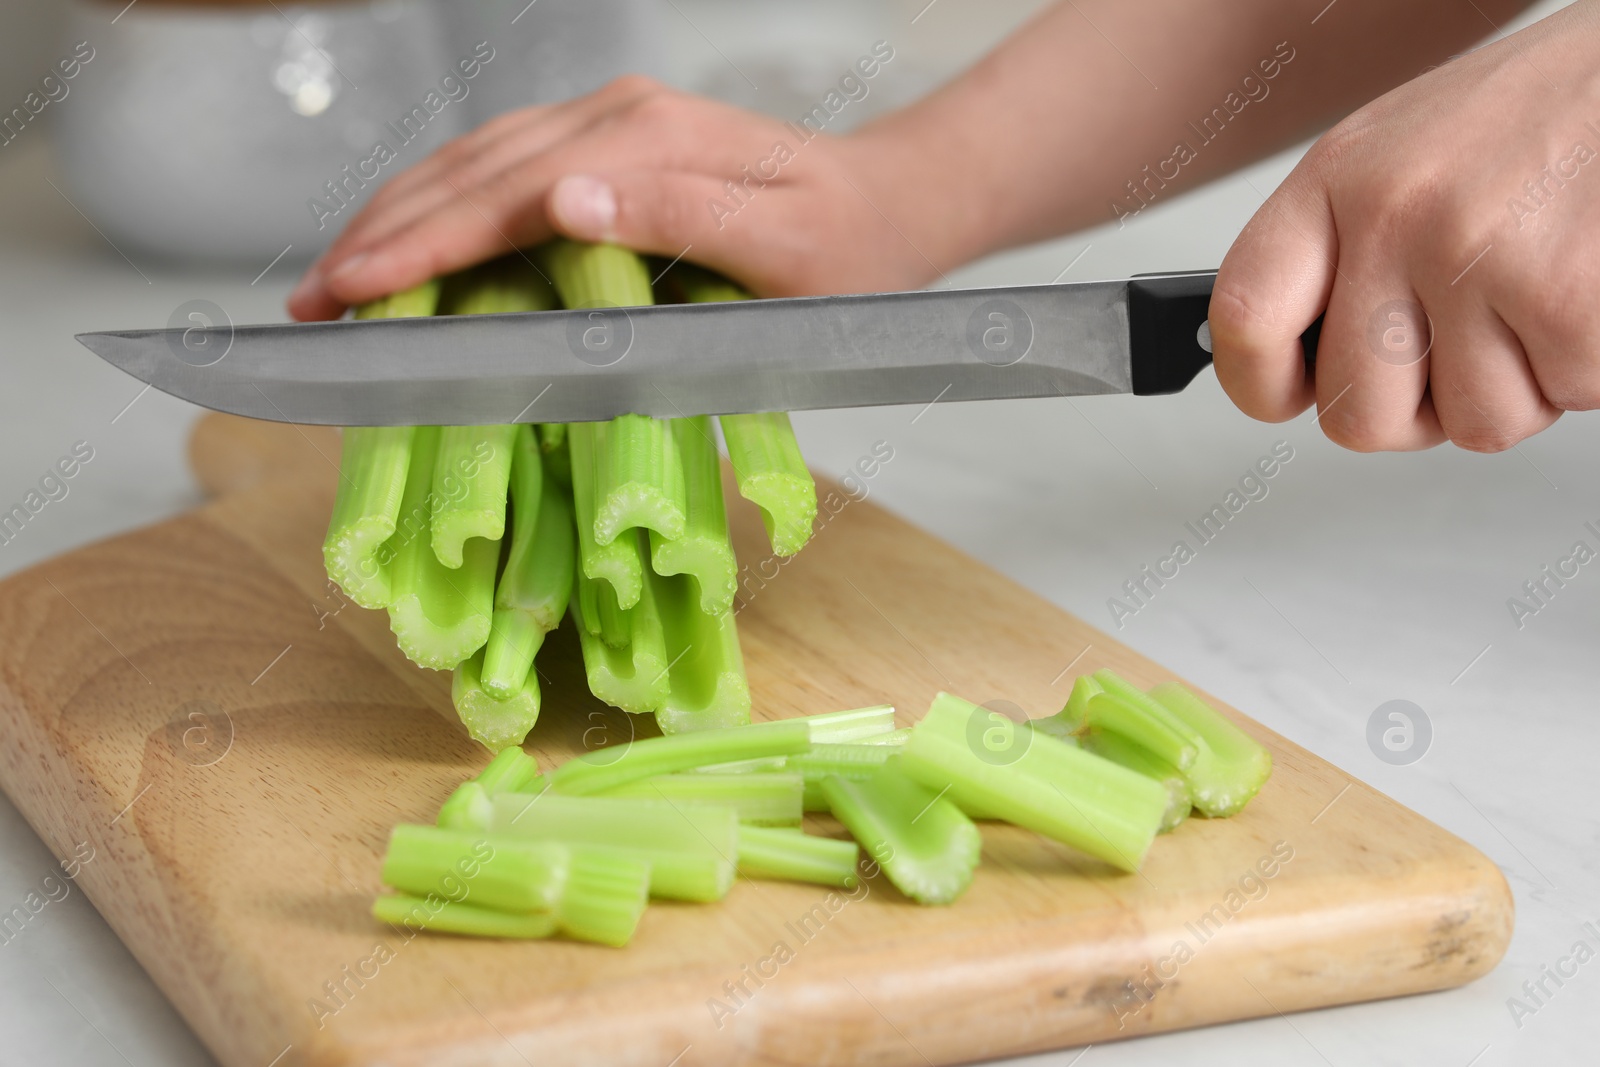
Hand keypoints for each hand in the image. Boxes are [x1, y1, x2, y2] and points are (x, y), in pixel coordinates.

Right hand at [287, 76, 942, 320]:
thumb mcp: (786, 251)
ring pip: (476, 163)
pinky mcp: (612, 143)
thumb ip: (678, 217)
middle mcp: (618, 120)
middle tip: (309, 299)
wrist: (894, 204)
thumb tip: (564, 200)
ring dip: (398, 217)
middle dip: (382, 234)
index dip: (421, 245)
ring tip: (334, 274)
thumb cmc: (850, 256)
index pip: (507, 197)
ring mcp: (611, 125)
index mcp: (650, 144)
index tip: (350, 289)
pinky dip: (444, 206)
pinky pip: (505, 170)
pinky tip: (407, 240)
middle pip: (471, 171)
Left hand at [1211, 2, 1599, 452]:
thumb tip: (1295, 356)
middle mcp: (1396, 216)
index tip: (1282, 395)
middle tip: (1457, 357)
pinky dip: (1584, 367)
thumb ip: (1342, 251)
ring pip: (1474, 423)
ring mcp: (1477, 258)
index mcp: (1338, 179)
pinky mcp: (1564, 298)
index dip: (1257, 383)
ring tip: (1535, 299)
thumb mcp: (1403, 155)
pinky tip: (1580, 293)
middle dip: (1418, 413)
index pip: (1244, 317)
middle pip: (1359, 414)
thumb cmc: (1536, 114)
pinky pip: (1563, 397)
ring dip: (1518, 387)